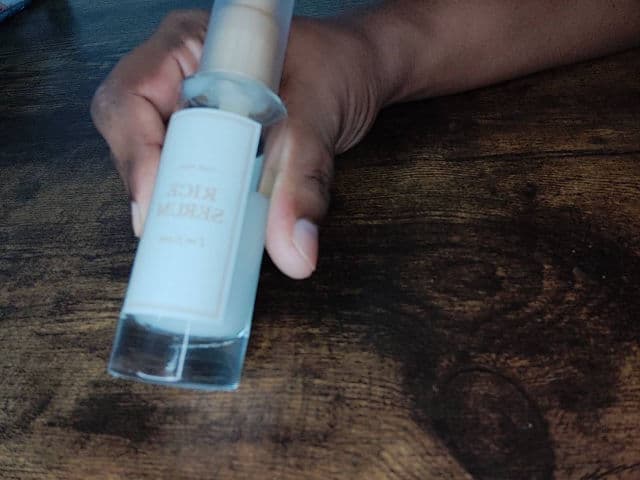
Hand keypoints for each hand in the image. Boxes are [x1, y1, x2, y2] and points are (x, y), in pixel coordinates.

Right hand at [91, 9, 382, 278]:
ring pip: (152, 158)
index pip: (132, 95)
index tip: (158, 203)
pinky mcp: (208, 137)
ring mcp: (190, 107)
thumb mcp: (319, 117)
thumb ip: (303, 182)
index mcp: (190, 45)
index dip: (136, 153)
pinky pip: (184, 171)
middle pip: (131, 133)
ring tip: (187, 239)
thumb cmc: (337, 66)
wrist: (360, 70)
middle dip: (146, 185)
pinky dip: (192, 202)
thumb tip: (293, 248)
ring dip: (166, 200)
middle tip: (169, 233)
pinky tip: (207, 228)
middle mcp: (179, 75)